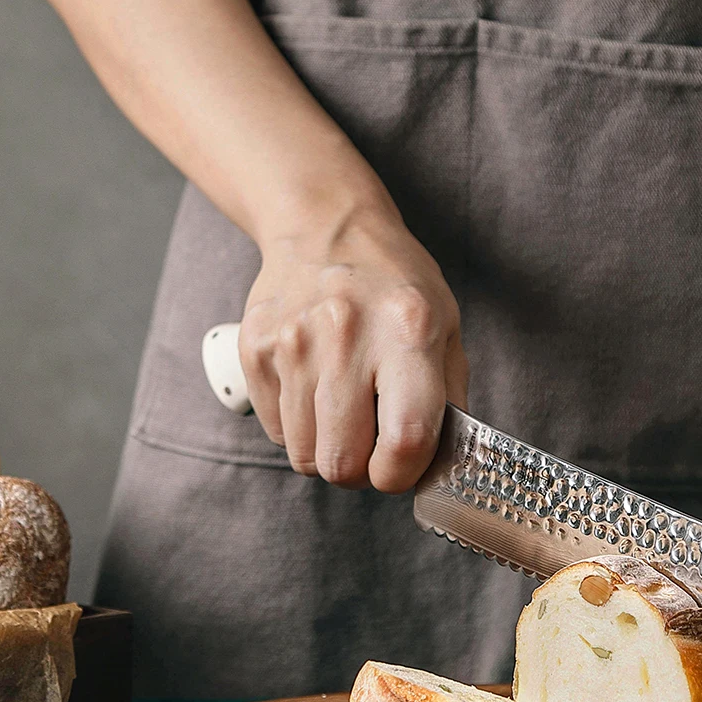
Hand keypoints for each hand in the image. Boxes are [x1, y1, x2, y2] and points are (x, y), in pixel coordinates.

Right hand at [239, 203, 466, 492]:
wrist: (324, 226)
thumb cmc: (393, 285)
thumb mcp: (445, 328)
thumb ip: (448, 400)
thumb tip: (437, 467)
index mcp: (408, 331)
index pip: (404, 440)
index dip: (402, 475)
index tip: (401, 470)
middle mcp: (346, 336)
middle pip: (341, 463)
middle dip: (359, 472)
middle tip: (370, 448)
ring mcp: (292, 343)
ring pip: (303, 456)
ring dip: (326, 451)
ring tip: (342, 414)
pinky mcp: (254, 349)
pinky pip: (276, 431)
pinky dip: (297, 428)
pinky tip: (314, 392)